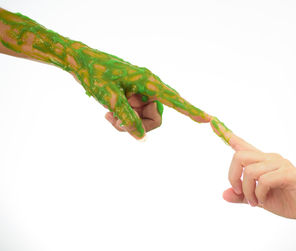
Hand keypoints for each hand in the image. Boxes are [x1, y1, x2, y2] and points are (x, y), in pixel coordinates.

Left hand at [67, 43, 210, 138]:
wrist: (81, 61)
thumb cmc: (95, 74)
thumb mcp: (109, 98)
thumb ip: (127, 118)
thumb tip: (141, 136)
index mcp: (148, 82)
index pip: (174, 99)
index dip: (191, 111)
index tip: (208, 119)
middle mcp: (149, 86)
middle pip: (156, 117)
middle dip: (138, 125)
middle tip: (116, 123)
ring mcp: (143, 91)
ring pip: (145, 118)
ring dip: (129, 122)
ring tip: (110, 116)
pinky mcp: (136, 95)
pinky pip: (138, 114)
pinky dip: (125, 118)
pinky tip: (109, 113)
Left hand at [223, 134, 295, 224]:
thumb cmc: (289, 202)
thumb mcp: (259, 200)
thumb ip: (242, 196)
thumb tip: (224, 194)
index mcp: (263, 161)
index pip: (243, 145)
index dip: (227, 135)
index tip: (212, 122)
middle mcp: (271, 158)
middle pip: (239, 156)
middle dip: (232, 177)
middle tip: (239, 193)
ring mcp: (281, 164)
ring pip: (250, 171)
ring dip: (247, 191)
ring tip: (254, 202)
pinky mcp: (289, 174)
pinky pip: (264, 180)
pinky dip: (258, 194)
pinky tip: (263, 201)